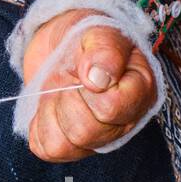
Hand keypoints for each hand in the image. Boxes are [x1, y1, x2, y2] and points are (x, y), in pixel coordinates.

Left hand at [22, 9, 157, 161]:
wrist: (62, 43)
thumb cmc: (86, 37)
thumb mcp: (97, 32)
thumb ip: (104, 50)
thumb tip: (98, 79)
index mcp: (139, 91)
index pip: (110, 109)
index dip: (86, 90)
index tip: (81, 68)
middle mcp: (124, 121)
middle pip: (85, 132)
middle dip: (66, 99)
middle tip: (68, 76)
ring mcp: (99, 137)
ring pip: (65, 146)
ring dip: (51, 112)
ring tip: (59, 89)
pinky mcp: (71, 145)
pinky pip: (48, 149)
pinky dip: (40, 125)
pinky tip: (51, 105)